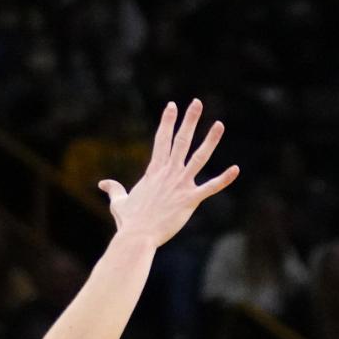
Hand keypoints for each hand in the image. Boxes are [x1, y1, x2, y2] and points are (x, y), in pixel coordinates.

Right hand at [97, 99, 239, 245]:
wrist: (137, 236)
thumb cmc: (129, 221)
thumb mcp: (119, 202)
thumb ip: (114, 190)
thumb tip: (102, 183)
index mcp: (154, 171)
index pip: (161, 139)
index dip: (167, 121)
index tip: (172, 105)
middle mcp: (168, 173)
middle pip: (181, 140)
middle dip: (189, 120)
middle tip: (197, 102)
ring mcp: (180, 185)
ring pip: (199, 157)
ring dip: (210, 141)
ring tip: (220, 124)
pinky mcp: (190, 200)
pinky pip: (211, 187)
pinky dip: (224, 179)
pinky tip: (236, 169)